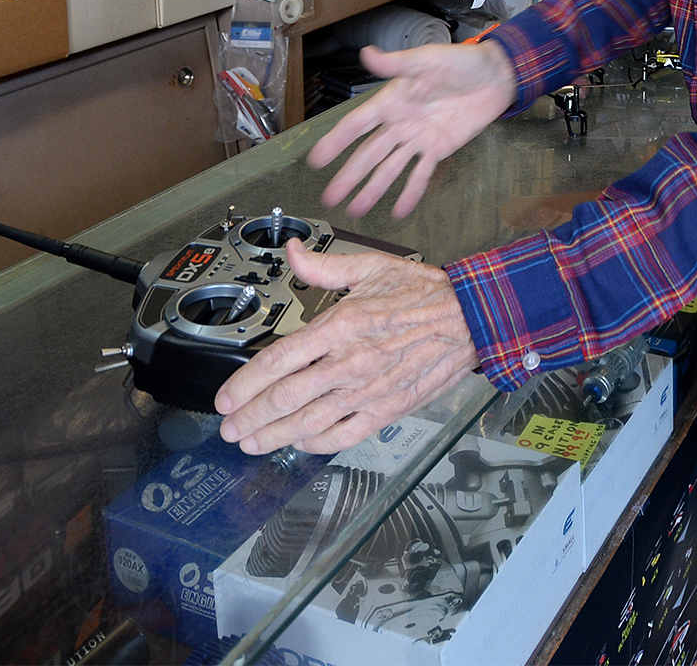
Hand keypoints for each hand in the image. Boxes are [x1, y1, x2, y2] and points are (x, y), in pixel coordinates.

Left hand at [215, 240, 479, 454]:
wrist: (471, 318)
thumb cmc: (424, 294)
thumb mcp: (371, 266)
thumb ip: (323, 266)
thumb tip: (290, 252)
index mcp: (341, 325)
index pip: (278, 361)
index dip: (244, 384)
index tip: (226, 398)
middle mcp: (350, 362)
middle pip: (284, 398)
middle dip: (249, 417)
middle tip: (229, 427)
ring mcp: (368, 390)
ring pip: (308, 423)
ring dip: (273, 436)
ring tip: (251, 443)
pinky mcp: (388, 409)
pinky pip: (344, 435)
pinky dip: (316, 444)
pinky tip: (299, 444)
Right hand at [307, 41, 518, 217]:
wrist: (496, 75)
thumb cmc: (461, 61)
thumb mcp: (427, 59)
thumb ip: (396, 63)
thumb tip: (366, 53)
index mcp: (392, 100)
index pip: (356, 125)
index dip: (335, 142)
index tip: (316, 160)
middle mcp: (400, 122)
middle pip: (369, 153)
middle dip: (349, 176)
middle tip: (329, 198)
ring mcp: (418, 138)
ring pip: (390, 169)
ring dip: (373, 189)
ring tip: (356, 210)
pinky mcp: (439, 149)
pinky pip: (421, 174)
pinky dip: (411, 193)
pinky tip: (399, 211)